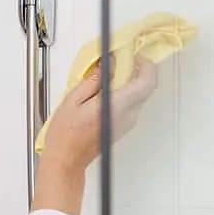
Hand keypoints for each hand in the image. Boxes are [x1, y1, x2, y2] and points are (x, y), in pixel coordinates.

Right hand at [41, 56, 159, 171]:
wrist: (67, 158)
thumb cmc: (66, 134)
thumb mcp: (73, 100)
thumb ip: (93, 80)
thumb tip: (107, 65)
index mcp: (116, 106)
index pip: (147, 81)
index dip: (145, 64)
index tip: (133, 56)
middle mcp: (127, 115)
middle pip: (145, 87)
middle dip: (134, 70)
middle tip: (117, 63)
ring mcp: (128, 122)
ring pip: (138, 95)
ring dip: (127, 82)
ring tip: (105, 78)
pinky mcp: (124, 125)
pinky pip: (131, 104)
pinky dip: (122, 93)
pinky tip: (103, 93)